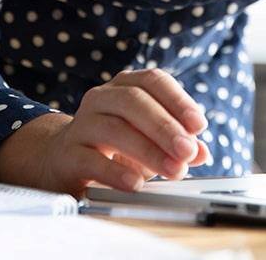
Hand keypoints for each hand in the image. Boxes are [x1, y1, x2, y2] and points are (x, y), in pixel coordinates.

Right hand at [0, 68, 212, 196]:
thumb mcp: (149, 141)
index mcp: (124, 87)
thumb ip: (176, 143)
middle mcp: (101, 99)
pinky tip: (136, 183)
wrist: (63, 161)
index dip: (178, 100)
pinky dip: (116, 172)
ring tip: (172, 170)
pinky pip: (91, 160)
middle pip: (134, 102)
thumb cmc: (113, 147)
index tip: (199, 125)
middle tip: (188, 151)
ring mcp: (81, 124)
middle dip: (165, 127)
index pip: (153, 81)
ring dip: (148, 150)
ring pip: (114, 128)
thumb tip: (202, 152)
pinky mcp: (68, 154)